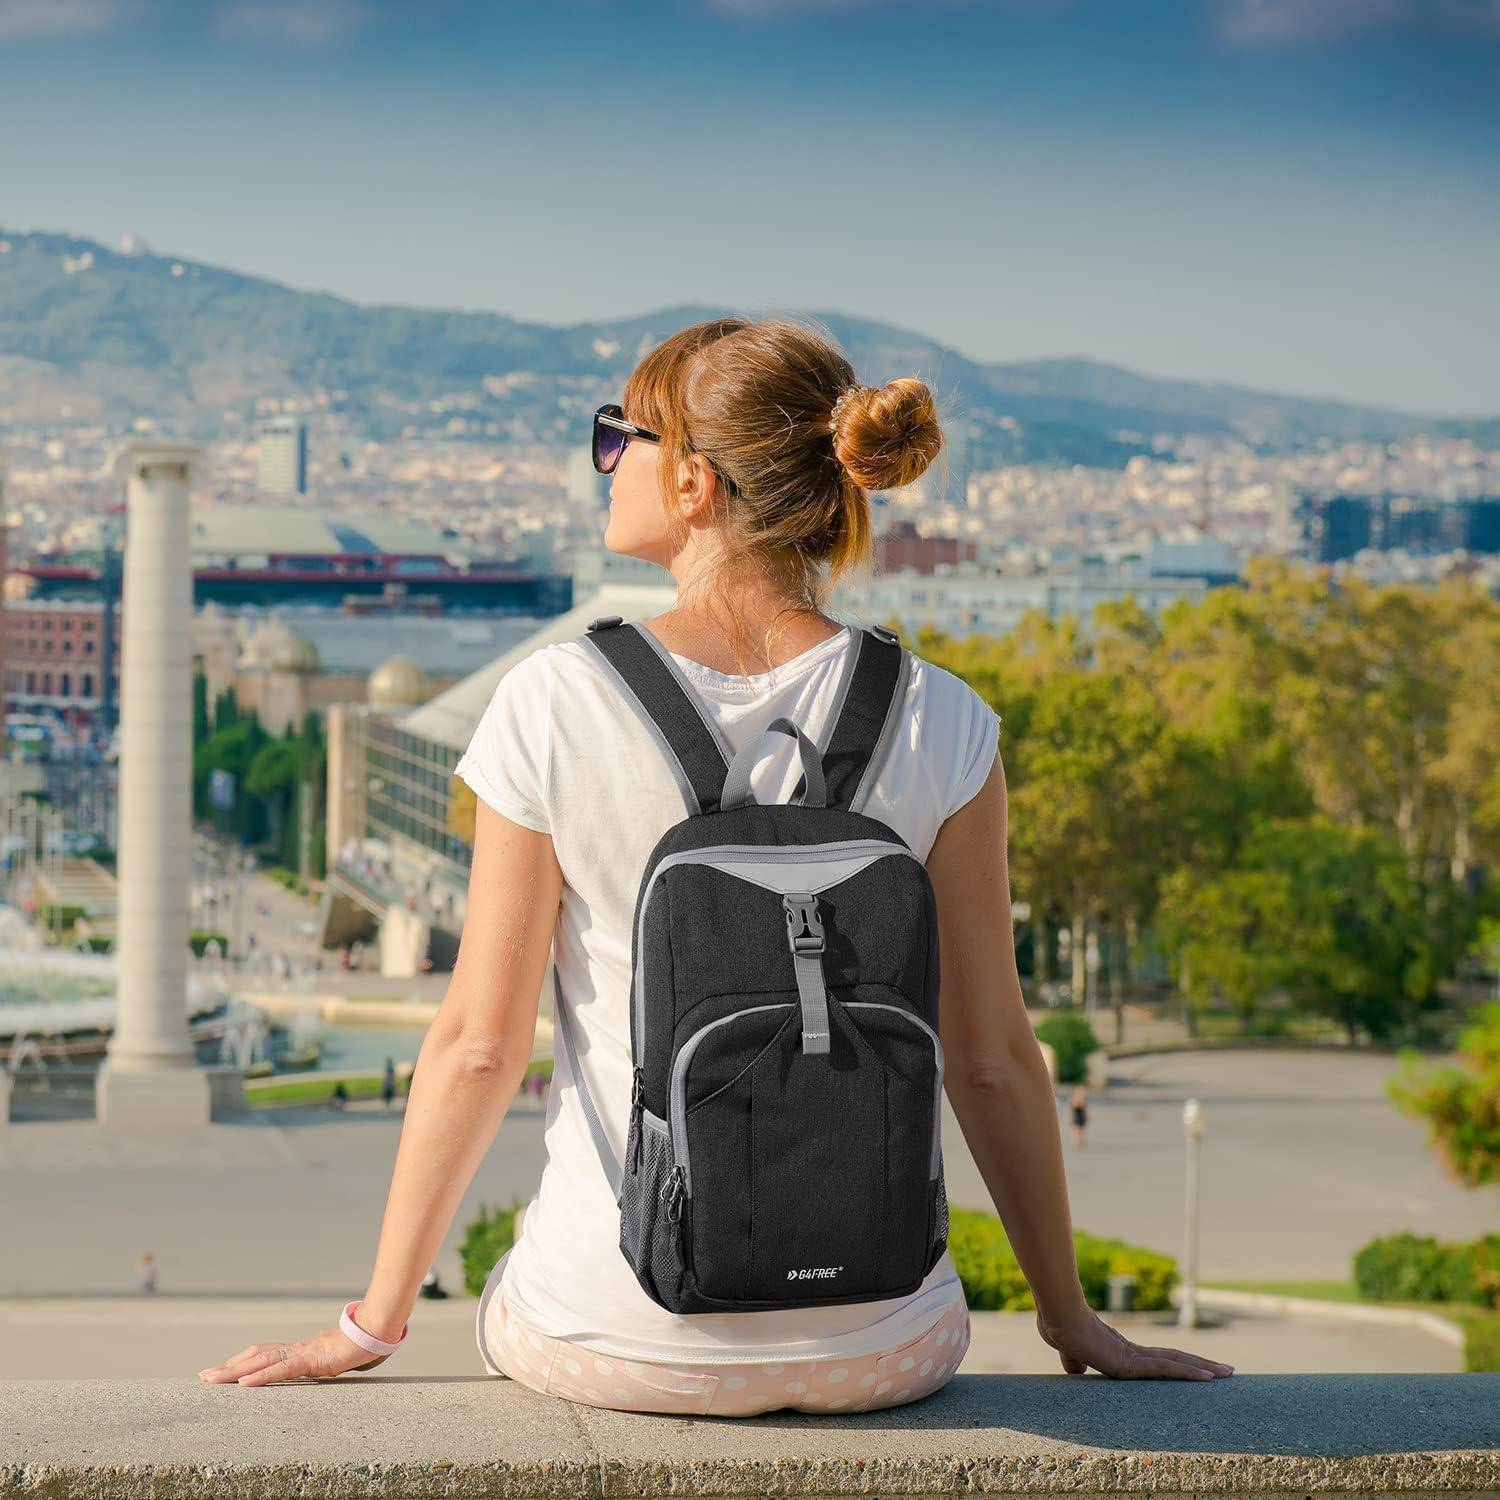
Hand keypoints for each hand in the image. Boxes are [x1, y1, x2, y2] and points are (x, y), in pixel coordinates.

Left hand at [197, 1321, 392, 1385]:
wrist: (376, 1330)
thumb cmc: (357, 1344)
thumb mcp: (332, 1357)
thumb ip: (319, 1360)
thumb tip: (317, 1363)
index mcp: (298, 1350)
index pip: (263, 1353)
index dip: (240, 1361)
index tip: (219, 1370)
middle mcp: (295, 1349)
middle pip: (255, 1356)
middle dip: (228, 1367)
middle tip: (204, 1376)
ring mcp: (302, 1353)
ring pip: (262, 1361)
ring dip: (235, 1371)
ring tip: (213, 1380)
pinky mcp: (312, 1360)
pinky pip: (282, 1370)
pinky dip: (261, 1376)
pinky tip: (244, 1384)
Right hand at [1036, 1304, 1233, 1379]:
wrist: (1058, 1318)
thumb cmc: (1059, 1328)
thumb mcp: (1068, 1352)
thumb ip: (1075, 1362)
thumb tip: (1076, 1370)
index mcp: (1121, 1352)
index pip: (1158, 1360)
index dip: (1178, 1364)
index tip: (1196, 1369)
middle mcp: (1134, 1353)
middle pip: (1175, 1359)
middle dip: (1202, 1366)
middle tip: (1226, 1371)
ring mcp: (1135, 1357)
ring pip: (1177, 1363)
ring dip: (1205, 1369)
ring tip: (1229, 1374)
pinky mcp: (1133, 1363)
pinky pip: (1167, 1370)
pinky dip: (1190, 1373)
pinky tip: (1209, 1378)